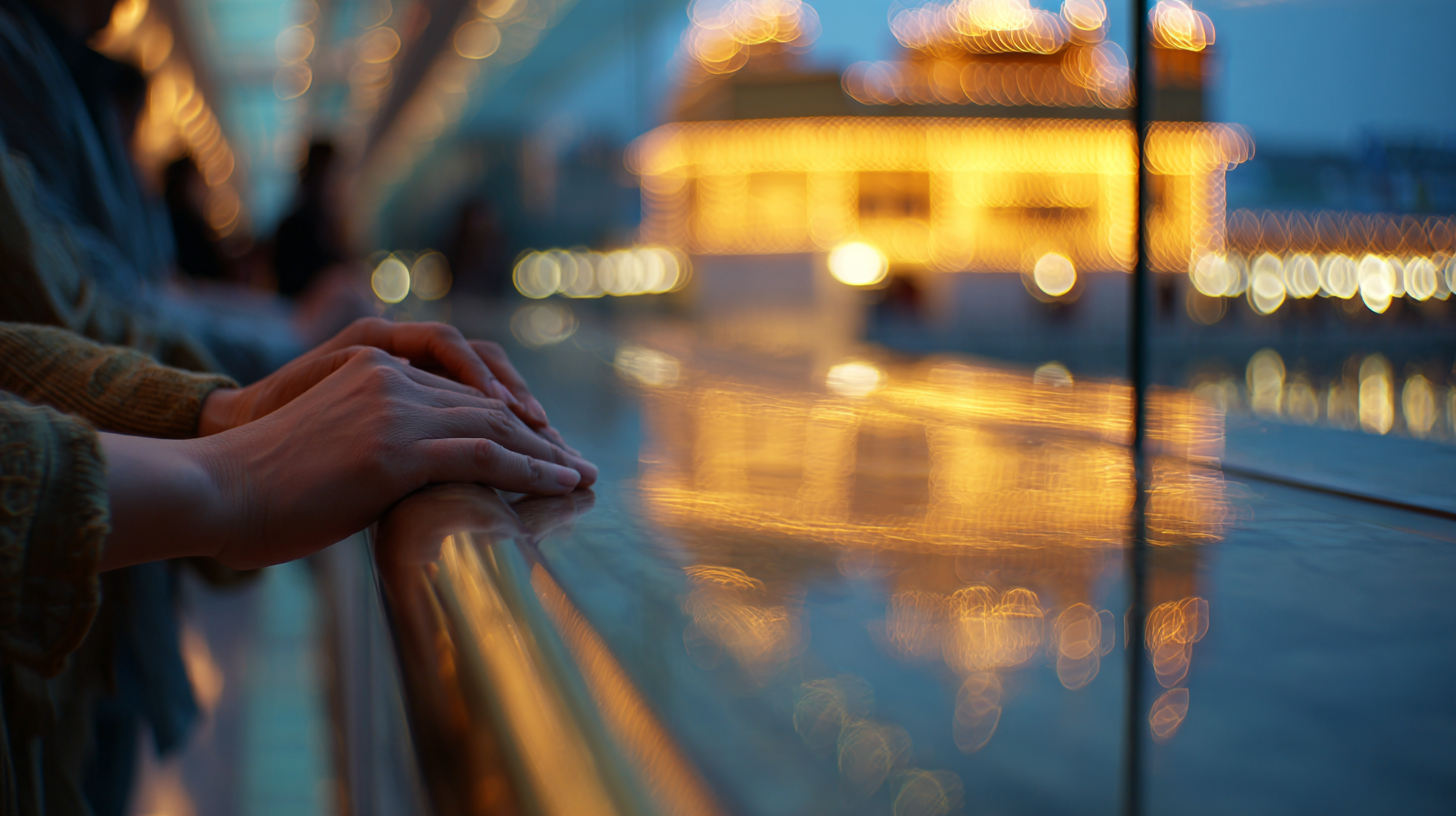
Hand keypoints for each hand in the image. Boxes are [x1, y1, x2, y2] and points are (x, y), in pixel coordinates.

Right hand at [102, 347, 594, 571]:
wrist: (212, 492)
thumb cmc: (259, 490)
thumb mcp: (330, 452)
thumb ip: (379, 451)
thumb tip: (419, 490)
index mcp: (374, 368)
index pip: (462, 390)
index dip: (509, 421)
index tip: (545, 450)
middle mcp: (391, 377)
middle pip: (488, 402)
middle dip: (539, 436)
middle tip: (578, 464)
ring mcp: (394, 409)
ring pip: (495, 425)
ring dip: (546, 454)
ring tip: (582, 478)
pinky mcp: (395, 448)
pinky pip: (483, 454)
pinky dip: (531, 470)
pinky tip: (560, 485)